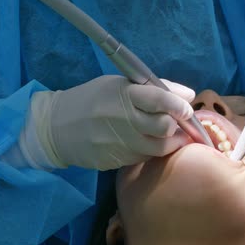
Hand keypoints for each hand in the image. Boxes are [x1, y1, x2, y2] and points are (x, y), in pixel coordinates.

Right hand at [23, 75, 194, 169]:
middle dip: (176, 125)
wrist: (55, 127)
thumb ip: (156, 89)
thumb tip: (189, 95)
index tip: (187, 110)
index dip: (179, 106)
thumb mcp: (118, 85)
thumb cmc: (92, 100)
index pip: (160, 99)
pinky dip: (153, 151)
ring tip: (169, 135)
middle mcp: (123, 118)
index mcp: (124, 94)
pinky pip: (145, 157)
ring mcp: (119, 142)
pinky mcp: (116, 160)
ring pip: (160, 147)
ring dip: (170, 142)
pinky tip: (147, 142)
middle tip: (177, 123)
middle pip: (164, 126)